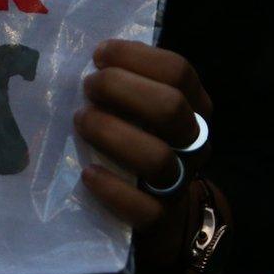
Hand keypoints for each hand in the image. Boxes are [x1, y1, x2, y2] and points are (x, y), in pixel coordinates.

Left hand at [74, 39, 214, 268]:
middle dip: (120, 90)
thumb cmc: (139, 140)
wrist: (162, 210)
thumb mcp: (142, 108)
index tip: (99, 54)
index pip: (178, 70)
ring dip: (111, 134)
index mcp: (192, 105)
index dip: (135, 57)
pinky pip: (145, 209)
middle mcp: (193, 141)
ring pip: (157, 158)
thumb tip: (88, 56)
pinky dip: (113, 190)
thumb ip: (126, 81)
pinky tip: (89, 174)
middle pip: (170, 108)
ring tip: (80, 122)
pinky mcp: (160, 218)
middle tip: (88, 87)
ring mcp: (179, 181)